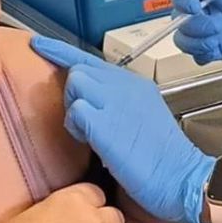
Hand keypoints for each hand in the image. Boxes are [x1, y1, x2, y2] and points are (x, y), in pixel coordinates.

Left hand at [28, 37, 214, 222]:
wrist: (182, 178)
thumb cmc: (163, 159)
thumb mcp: (143, 117)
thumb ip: (117, 104)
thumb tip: (88, 105)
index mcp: (134, 84)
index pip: (89, 59)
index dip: (60, 51)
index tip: (38, 44)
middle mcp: (125, 85)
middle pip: (78, 71)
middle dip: (73, 95)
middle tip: (87, 124)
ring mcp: (115, 101)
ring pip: (74, 84)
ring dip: (74, 110)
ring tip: (92, 134)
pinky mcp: (105, 123)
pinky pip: (75, 112)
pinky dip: (77, 128)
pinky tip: (94, 143)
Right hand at [168, 0, 221, 64]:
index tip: (195, 8)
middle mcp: (211, 3)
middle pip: (179, 15)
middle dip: (187, 24)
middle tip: (211, 27)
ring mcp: (218, 25)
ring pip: (187, 36)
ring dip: (191, 41)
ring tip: (213, 41)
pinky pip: (201, 53)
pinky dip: (200, 55)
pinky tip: (214, 52)